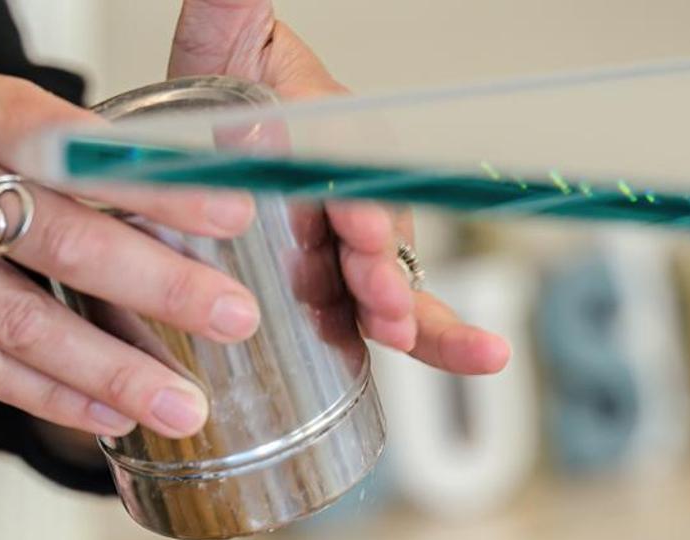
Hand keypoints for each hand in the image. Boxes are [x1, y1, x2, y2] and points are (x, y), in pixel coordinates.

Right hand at [0, 73, 263, 438]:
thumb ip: (47, 166)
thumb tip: (169, 221)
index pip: (75, 147)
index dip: (156, 183)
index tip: (231, 213)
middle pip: (61, 237)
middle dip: (159, 285)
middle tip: (233, 319)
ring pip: (21, 321)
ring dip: (112, 370)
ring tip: (181, 404)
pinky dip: (49, 395)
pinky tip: (105, 416)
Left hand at [169, 0, 510, 374]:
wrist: (206, 145)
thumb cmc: (221, 99)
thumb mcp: (219, 46)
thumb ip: (230, 12)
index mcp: (323, 133)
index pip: (345, 164)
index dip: (351, 194)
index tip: (351, 219)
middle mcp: (348, 193)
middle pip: (374, 232)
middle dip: (375, 263)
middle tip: (374, 284)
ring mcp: (354, 250)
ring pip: (394, 281)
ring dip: (406, 308)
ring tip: (402, 328)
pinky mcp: (352, 296)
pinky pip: (401, 322)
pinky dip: (442, 342)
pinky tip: (483, 355)